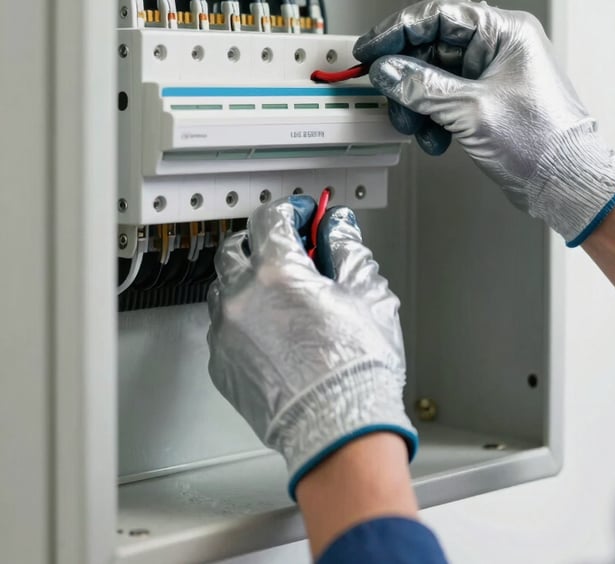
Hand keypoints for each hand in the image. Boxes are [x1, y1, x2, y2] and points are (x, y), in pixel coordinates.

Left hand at [207, 196, 416, 498]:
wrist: (339, 431)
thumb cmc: (356, 370)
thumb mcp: (367, 292)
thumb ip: (346, 248)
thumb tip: (338, 227)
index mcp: (278, 271)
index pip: (272, 217)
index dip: (294, 210)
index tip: (305, 215)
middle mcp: (243, 296)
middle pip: (236, 246)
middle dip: (262, 241)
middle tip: (289, 249)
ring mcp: (226, 332)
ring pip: (223, 287)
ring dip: (247, 280)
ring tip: (279, 292)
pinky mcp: (221, 364)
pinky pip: (222, 327)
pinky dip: (242, 319)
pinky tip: (272, 329)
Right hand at [354, 0, 614, 245]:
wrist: (566, 183)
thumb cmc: (543, 141)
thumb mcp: (471, 109)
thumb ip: (422, 86)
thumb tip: (387, 70)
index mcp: (504, 31)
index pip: (438, 15)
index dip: (398, 30)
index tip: (370, 50)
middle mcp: (498, 47)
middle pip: (431, 47)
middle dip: (406, 77)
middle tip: (389, 94)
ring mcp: (490, 75)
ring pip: (433, 77)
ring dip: (417, 103)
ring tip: (415, 126)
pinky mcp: (485, 101)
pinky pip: (444, 99)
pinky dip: (432, 117)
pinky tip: (434, 138)